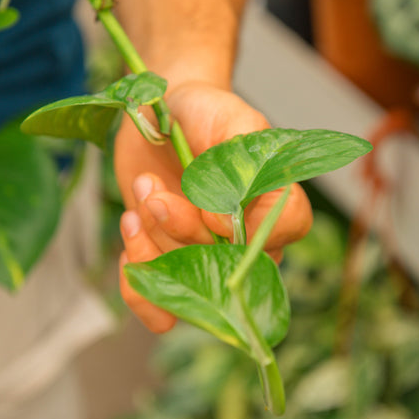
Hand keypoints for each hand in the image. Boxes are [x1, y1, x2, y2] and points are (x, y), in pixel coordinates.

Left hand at [115, 81, 312, 331]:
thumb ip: (241, 161)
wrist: (159, 115)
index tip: (210, 197)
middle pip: (230, 265)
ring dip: (151, 243)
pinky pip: (160, 307)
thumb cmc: (201, 111)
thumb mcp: (228, 118)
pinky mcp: (170, 260)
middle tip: (153, 188)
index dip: (251, 222)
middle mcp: (243, 233)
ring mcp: (205, 252)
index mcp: (269, 194)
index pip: (289, 226)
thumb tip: (226, 223)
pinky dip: (138, 285)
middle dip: (181, 228)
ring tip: (141, 192)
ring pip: (189, 286)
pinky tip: (130, 231)